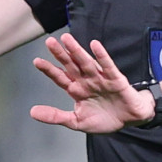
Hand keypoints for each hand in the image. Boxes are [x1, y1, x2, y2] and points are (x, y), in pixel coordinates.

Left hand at [30, 33, 153, 132]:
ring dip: (77, 51)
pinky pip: (108, 66)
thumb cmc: (104, 119)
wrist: (129, 121)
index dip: (49, 69)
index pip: (60, 77)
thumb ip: (56, 116)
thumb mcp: (77, 122)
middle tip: (49, 42)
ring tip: (66, 39)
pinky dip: (102, 56)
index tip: (37, 61)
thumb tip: (32, 112)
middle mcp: (87, 81)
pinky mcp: (116, 79)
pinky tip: (94, 45)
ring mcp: (101, 78)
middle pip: (71, 65)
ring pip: (86, 62)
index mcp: (77, 90)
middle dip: (60, 54)